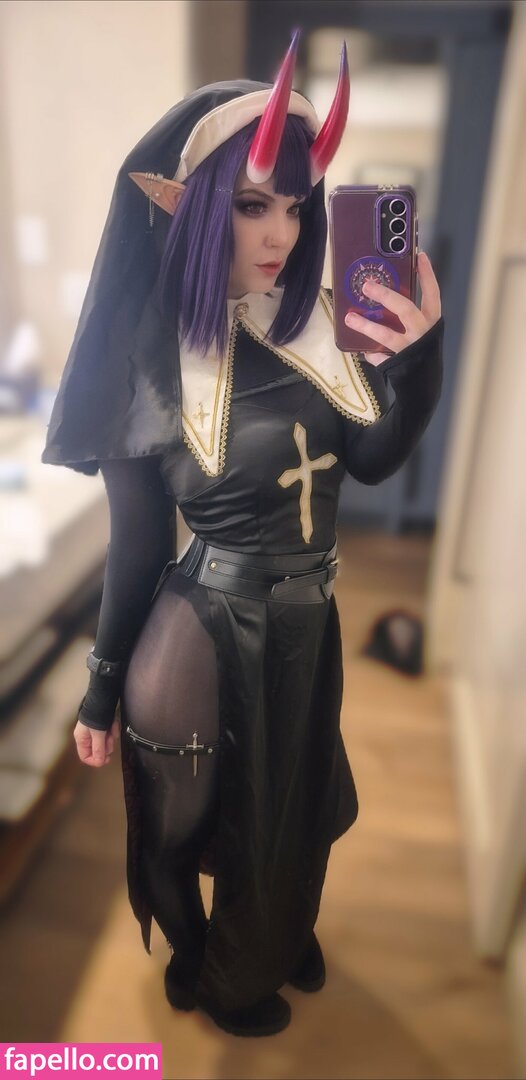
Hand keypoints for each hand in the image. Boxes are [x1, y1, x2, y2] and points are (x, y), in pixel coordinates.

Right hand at [74, 715, 119, 767]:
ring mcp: (96, 730)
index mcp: (82, 739)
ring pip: (106, 741)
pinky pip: (111, 732)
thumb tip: (100, 762)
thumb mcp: (97, 733)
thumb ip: (98, 748)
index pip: (85, 757)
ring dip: (111, 735)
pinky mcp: (104, 725)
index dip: (95, 760)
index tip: (106, 760)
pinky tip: (114, 722)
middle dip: (106, 745)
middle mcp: (88, 736)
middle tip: (110, 738)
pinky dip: (114, 728)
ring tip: (111, 727)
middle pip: (98, 750)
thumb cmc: (97, 714)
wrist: (103, 697)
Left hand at [345, 251, 441, 366]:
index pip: (432, 294)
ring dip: (366, 325)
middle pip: (405, 309)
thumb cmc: (421, 352)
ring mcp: (410, 349)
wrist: (425, 386)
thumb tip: (380, 297)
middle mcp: (423, 333)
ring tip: (349, 318)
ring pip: (386, 335)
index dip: (427, 275)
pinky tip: (362, 351)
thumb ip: (406, 316)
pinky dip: (370, 352)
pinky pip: (379, 355)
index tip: (420, 255)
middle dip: (385, 296)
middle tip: (367, 286)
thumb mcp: (421, 331)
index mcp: (432, 321)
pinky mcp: (397, 364)